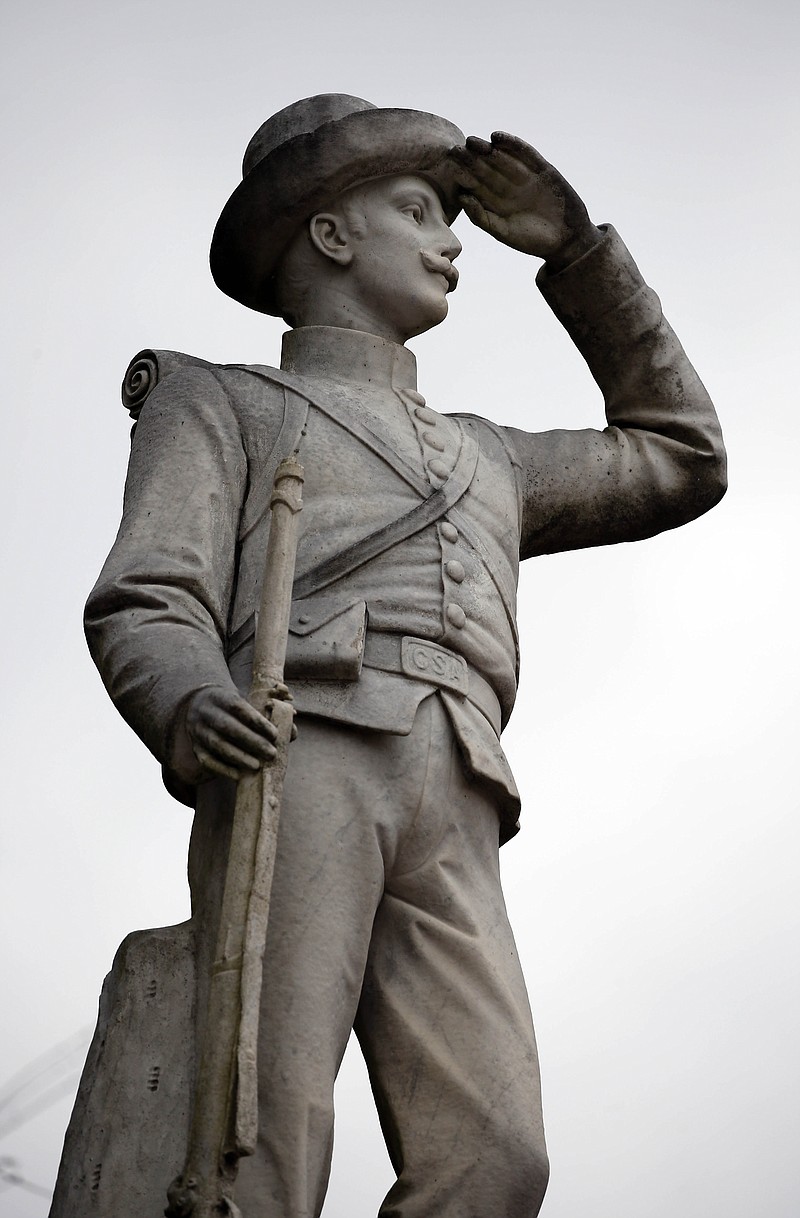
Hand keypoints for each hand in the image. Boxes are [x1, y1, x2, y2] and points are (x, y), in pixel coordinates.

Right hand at [184, 685, 278, 781]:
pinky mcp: (195, 747)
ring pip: (217, 744)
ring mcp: (198, 731)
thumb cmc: (232, 708)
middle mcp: (206, 712)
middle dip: (251, 742)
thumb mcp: (245, 704)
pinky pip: (207, 760)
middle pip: (228, 727)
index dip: (257, 721)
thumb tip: (293, 733)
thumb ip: (267, 717)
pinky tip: (239, 776)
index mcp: (220, 697)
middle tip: (271, 753)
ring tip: (257, 766)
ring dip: (238, 757)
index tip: (275, 734)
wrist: (199, 706)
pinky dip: (223, 769)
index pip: (239, 707)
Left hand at [450, 132, 601, 268]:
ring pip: (502, 159)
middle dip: (470, 159)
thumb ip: (482, 217)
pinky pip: (525, 154)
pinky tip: (497, 138)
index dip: (462, 174)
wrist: (566, 240)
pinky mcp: (541, 169)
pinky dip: (512, 145)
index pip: (475, 184)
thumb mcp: (503, 232)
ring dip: (486, 149)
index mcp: (495, 202)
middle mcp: (507, 186)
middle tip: (454, 149)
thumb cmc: (532, 240)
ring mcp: (524, 176)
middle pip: (485, 169)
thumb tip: (461, 197)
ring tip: (471, 141)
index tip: (448, 166)